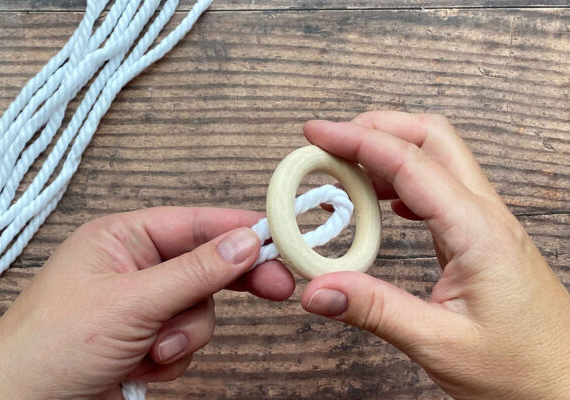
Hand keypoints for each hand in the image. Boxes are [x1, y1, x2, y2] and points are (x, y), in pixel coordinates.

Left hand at [0, 207, 293, 398]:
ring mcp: (143, 305)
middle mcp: (135, 266)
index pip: (195, 224)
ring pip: (201, 308)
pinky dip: (173, 357)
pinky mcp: (147, 338)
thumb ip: (194, 272)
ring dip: (185, 334)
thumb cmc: (50, 348)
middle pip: (205, 264)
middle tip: (277, 289)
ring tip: (153, 349)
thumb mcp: (130, 303)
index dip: (240, 231)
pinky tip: (142, 366)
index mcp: (122, 238)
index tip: (281, 242)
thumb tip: (246, 241)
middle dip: (230, 283)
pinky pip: (188, 340)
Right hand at [300, 111, 569, 399]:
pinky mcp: (480, 238)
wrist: (565, 385)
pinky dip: (401, 182)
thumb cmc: (521, 371)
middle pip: (431, 139)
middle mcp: (486, 217)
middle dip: (376, 128)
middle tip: (329, 141)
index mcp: (479, 233)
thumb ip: (374, 310)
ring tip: (344, 172)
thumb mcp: (440, 345)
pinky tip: (381, 202)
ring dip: (388, 152)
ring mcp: (486, 224)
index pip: (410, 164)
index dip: (358, 141)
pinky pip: (439, 189)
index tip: (317, 133)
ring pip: (437, 159)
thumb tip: (317, 289)